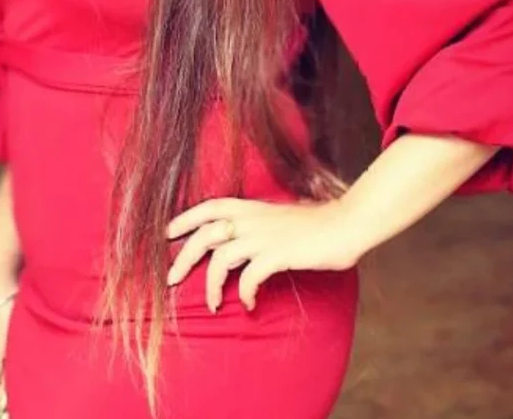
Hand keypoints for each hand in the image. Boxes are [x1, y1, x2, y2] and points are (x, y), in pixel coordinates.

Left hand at [165, 196, 358, 312]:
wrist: (345, 223)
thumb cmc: (313, 224)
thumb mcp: (275, 217)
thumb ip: (255, 225)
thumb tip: (235, 241)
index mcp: (248, 207)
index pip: (207, 207)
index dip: (184, 219)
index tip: (166, 233)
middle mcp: (250, 219)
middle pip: (204, 236)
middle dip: (183, 258)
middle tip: (171, 278)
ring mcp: (263, 236)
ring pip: (220, 258)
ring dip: (212, 284)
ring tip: (213, 303)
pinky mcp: (278, 254)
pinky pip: (250, 276)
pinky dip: (245, 292)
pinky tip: (248, 304)